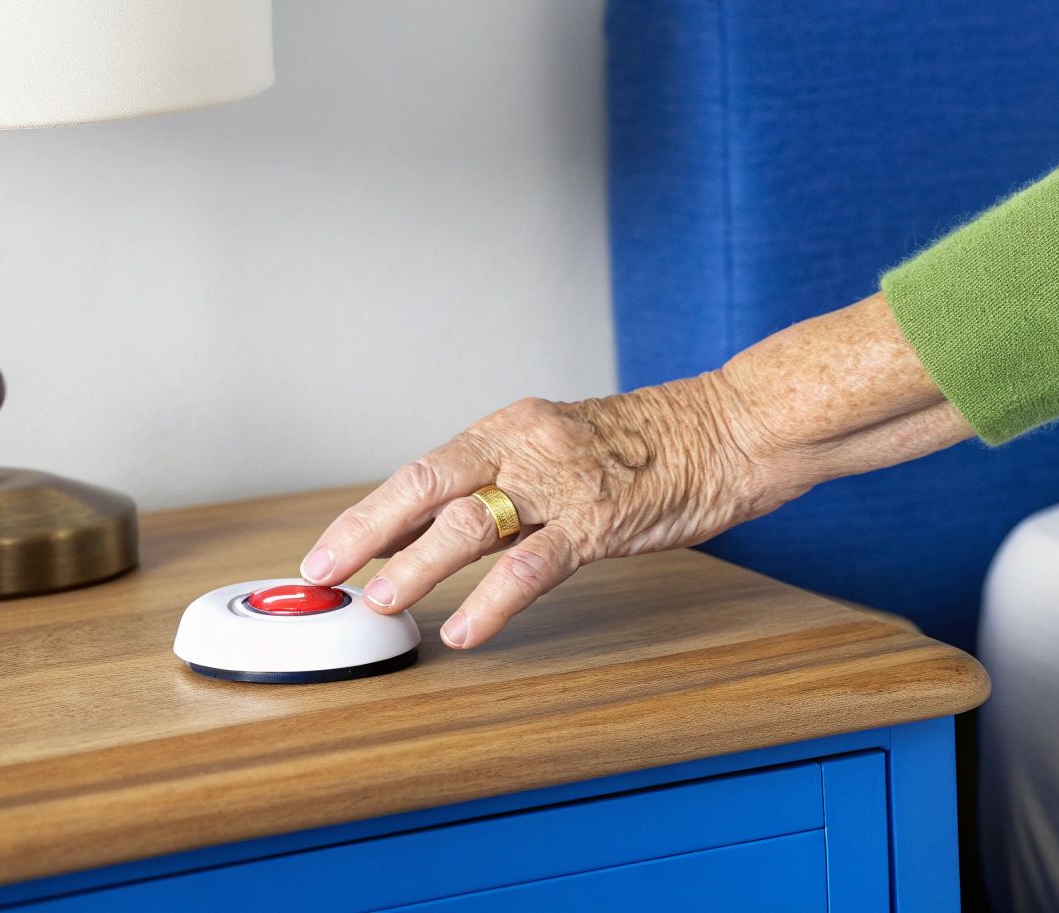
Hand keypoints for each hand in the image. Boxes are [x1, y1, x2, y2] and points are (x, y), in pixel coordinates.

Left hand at [300, 295, 971, 649]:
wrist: (737, 427)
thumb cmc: (661, 445)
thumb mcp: (571, 450)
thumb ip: (516, 484)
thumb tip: (452, 535)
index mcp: (515, 427)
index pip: (422, 470)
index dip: (368, 514)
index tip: (327, 553)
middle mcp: (528, 444)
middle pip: (425, 486)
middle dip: (365, 534)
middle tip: (322, 577)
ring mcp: (565, 479)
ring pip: (470, 521)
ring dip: (415, 567)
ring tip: (379, 604)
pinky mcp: (604, 516)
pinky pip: (536, 563)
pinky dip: (493, 600)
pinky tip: (466, 630)